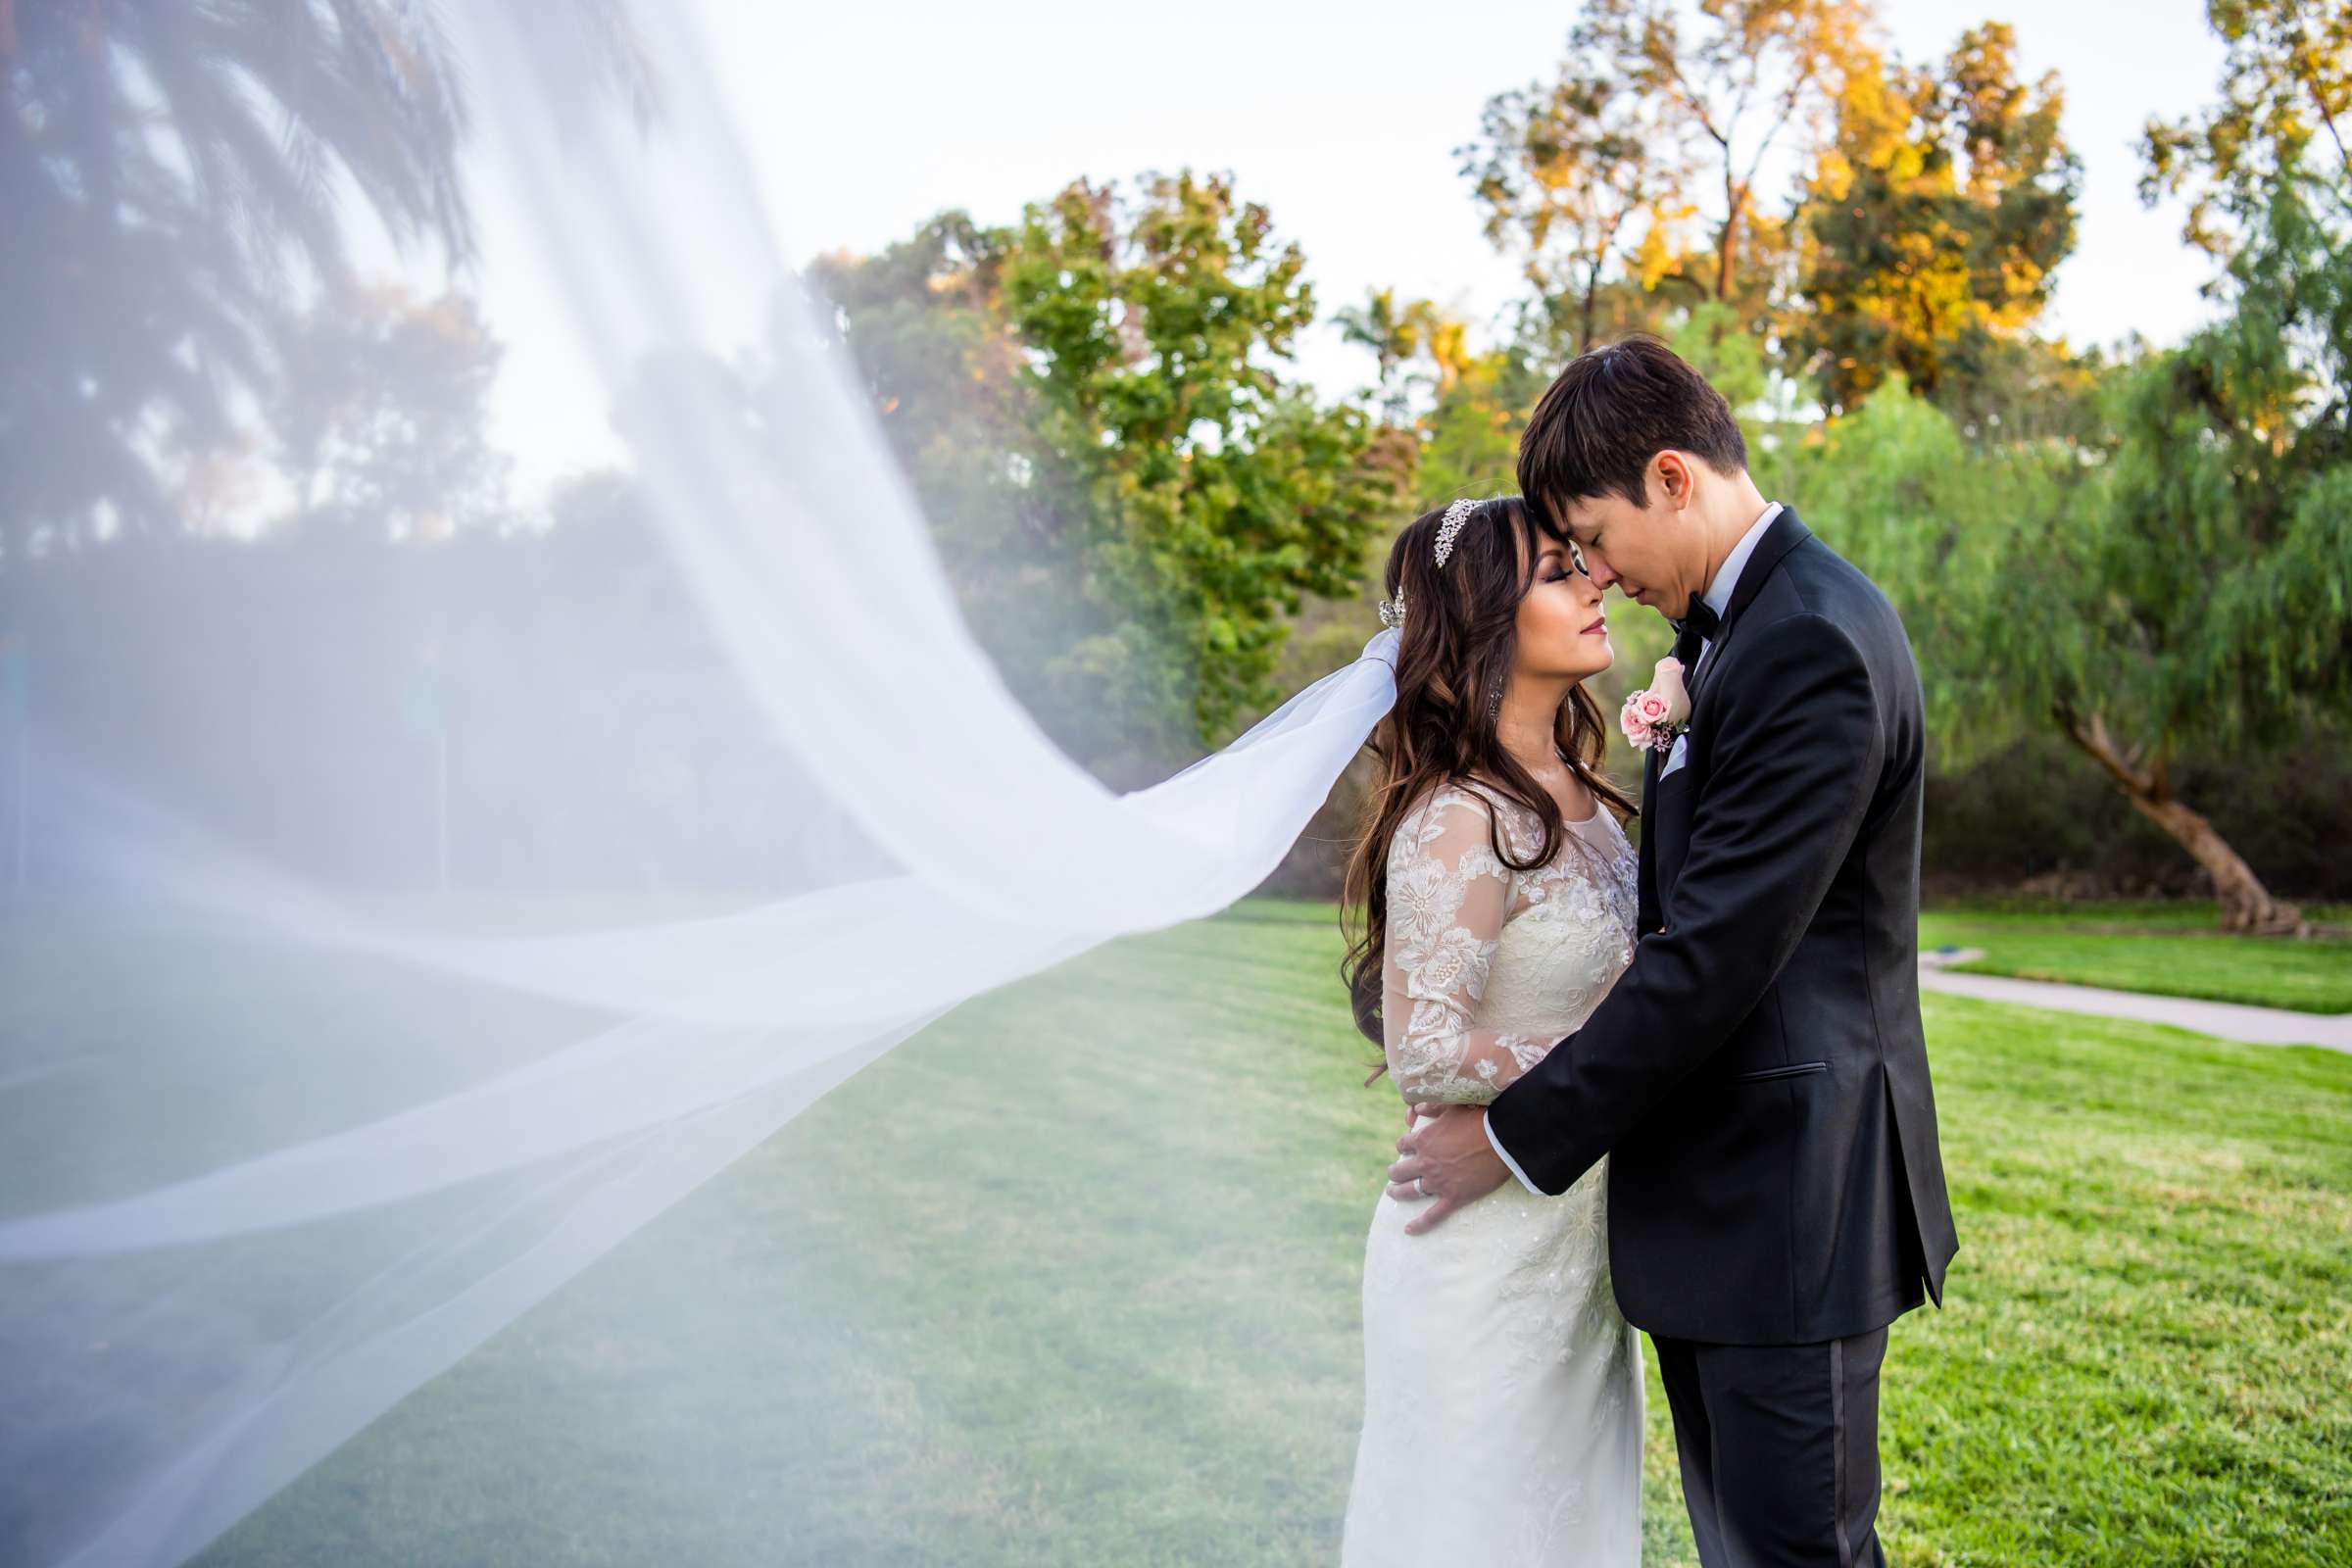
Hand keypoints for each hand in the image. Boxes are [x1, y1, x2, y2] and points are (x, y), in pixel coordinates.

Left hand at [1384, 1103, 1510, 1234]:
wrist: (1504, 1140)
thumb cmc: (1480, 1119)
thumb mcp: (1453, 1107)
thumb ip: (1433, 1107)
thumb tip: (1416, 1108)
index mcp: (1424, 1140)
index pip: (1403, 1145)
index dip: (1403, 1146)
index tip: (1406, 1148)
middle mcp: (1426, 1162)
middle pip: (1400, 1170)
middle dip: (1394, 1172)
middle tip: (1394, 1173)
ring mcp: (1438, 1182)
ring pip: (1410, 1191)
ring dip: (1397, 1192)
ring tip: (1392, 1192)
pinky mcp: (1453, 1198)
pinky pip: (1433, 1215)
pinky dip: (1420, 1224)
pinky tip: (1408, 1230)